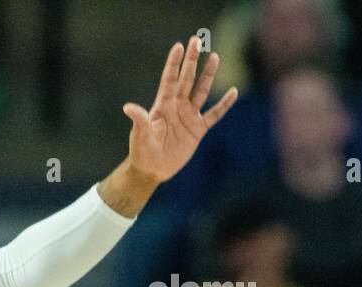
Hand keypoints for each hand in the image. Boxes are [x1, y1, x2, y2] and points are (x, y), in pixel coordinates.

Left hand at [123, 36, 237, 183]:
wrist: (152, 169)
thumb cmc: (142, 151)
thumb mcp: (140, 135)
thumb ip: (139, 120)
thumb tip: (128, 107)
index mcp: (163, 106)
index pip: (170, 80)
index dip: (174, 64)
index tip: (179, 46)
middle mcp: (177, 107)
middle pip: (186, 79)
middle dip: (192, 61)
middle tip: (197, 41)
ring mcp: (189, 116)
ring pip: (201, 91)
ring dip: (208, 75)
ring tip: (215, 56)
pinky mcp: (198, 129)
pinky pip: (214, 114)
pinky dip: (224, 104)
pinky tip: (233, 92)